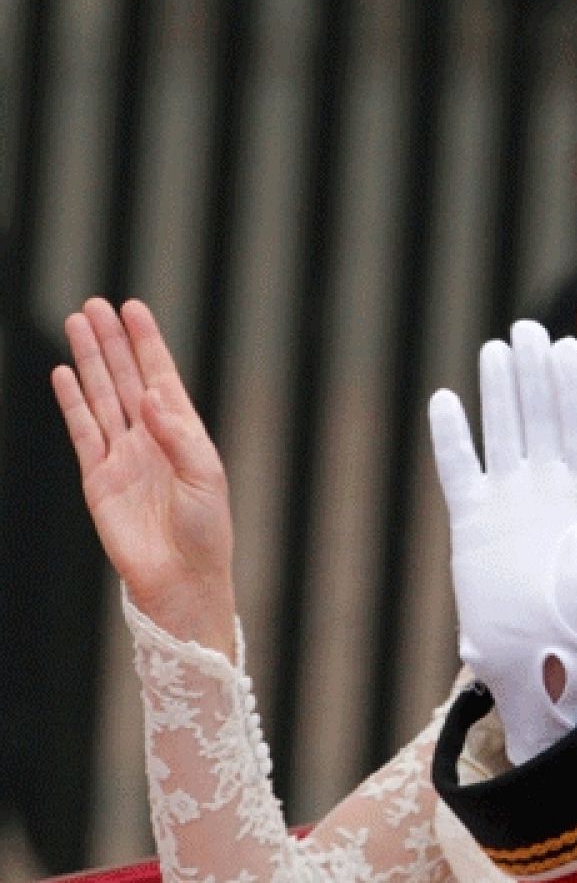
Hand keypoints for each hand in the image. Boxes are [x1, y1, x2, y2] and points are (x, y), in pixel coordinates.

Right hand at [51, 299, 236, 655]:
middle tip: (95, 304)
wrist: (181, 578)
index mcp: (184, 435)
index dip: (148, 343)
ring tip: (76, 323)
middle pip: (126, 378)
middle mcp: (152, 439)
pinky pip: (82, 430)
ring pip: (102, 396)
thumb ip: (178, 435)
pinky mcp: (98, 478)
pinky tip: (64, 372)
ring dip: (90, 360)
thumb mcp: (205, 477)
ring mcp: (123, 456)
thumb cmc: (206, 531)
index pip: (162, 377)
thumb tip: (151, 394)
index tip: (134, 308)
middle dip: (113, 342)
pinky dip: (73, 401)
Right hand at [429, 320, 576, 762]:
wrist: (539, 656)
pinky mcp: (472, 520)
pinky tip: (446, 400)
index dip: (573, 387)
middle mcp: (548, 487)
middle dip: (535, 374)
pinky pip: (460, 469)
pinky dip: (453, 437)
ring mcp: (509, 499)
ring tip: (496, 348)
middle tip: (528, 329)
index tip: (569, 346)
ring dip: (499, 392)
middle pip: (539, 417)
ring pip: (502, 432)